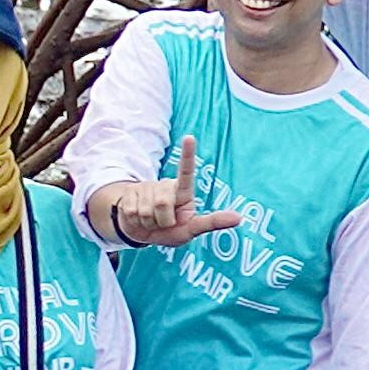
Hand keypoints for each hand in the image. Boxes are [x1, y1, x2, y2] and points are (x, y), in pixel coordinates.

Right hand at [102, 132, 244, 248]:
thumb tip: (239, 218)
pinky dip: (135, 222)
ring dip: (148, 223)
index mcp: (182, 191)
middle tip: (163, 223)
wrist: (141, 232)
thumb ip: (211, 223)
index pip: (186, 172)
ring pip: (146, 210)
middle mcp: (164, 185)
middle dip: (162, 221)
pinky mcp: (129, 194)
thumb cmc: (171, 230)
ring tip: (150, 221)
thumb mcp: (191, 230)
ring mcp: (145, 188)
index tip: (189, 137)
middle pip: (162, 203)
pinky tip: (137, 218)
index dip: (187, 155)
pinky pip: (132, 212)